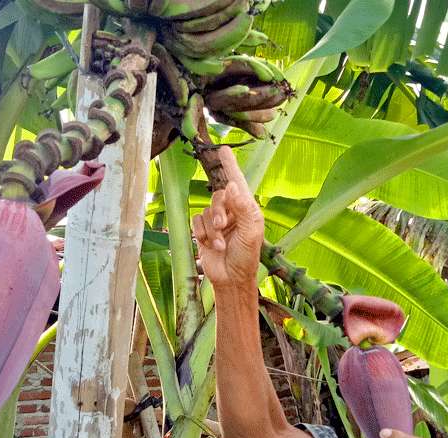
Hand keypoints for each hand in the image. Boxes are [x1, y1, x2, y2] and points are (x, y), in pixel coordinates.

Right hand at [192, 146, 263, 285]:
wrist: (231, 278)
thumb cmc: (247, 256)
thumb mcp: (250, 232)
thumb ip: (243, 207)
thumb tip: (231, 185)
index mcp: (247, 208)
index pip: (237, 182)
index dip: (230, 165)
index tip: (223, 149)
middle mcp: (232, 211)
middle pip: (218, 196)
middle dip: (218, 212)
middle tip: (224, 226)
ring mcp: (217, 221)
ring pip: (206, 211)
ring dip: (212, 229)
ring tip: (221, 244)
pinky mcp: (204, 231)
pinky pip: (196, 221)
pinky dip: (202, 234)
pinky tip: (211, 245)